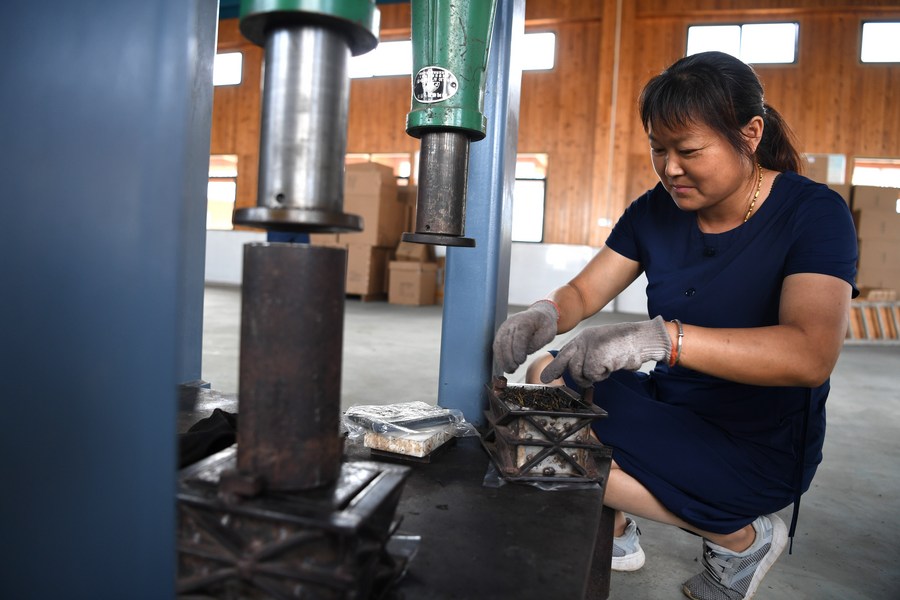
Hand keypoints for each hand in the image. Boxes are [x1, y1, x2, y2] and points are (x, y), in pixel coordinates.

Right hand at [492, 300, 558, 374]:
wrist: (538, 314)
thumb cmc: (545, 325)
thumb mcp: (549, 333)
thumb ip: (538, 342)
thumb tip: (526, 351)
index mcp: (526, 320)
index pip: (518, 336)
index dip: (518, 350)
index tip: (520, 362)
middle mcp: (512, 322)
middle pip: (506, 340)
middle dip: (508, 357)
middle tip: (513, 370)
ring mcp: (504, 327)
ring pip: (498, 344)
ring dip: (501, 359)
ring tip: (509, 370)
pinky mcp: (501, 332)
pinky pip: (497, 345)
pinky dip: (499, 356)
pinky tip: (504, 365)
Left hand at [540, 316, 670, 386]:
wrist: (641, 338)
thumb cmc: (626, 345)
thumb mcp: (603, 346)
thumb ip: (589, 356)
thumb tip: (579, 372)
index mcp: (584, 337)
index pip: (564, 353)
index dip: (556, 367)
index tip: (546, 378)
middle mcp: (583, 340)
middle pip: (570, 365)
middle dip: (578, 377)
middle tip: (588, 382)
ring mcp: (588, 347)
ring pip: (581, 372)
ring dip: (594, 375)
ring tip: (608, 366)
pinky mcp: (595, 356)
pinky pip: (592, 375)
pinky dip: (602, 374)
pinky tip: (612, 365)